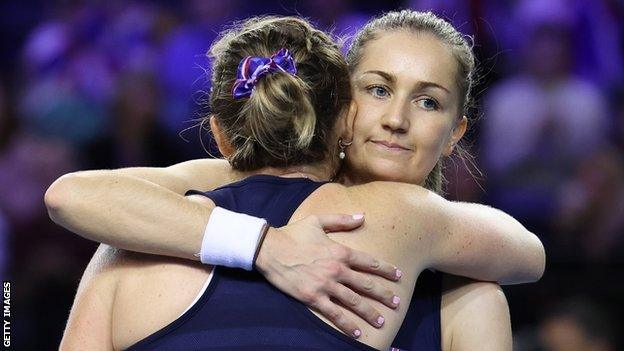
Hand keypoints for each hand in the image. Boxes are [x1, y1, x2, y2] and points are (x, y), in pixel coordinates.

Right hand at [255, 214, 401, 337]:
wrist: (269, 249)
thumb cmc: (293, 233)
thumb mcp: (318, 221)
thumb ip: (342, 220)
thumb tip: (362, 216)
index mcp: (340, 251)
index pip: (369, 262)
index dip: (386, 270)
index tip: (398, 275)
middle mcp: (336, 269)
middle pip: (366, 284)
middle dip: (384, 295)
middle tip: (397, 303)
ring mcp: (325, 285)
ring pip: (354, 301)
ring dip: (370, 312)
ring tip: (382, 321)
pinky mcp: (313, 297)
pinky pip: (334, 314)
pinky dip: (347, 324)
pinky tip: (357, 332)